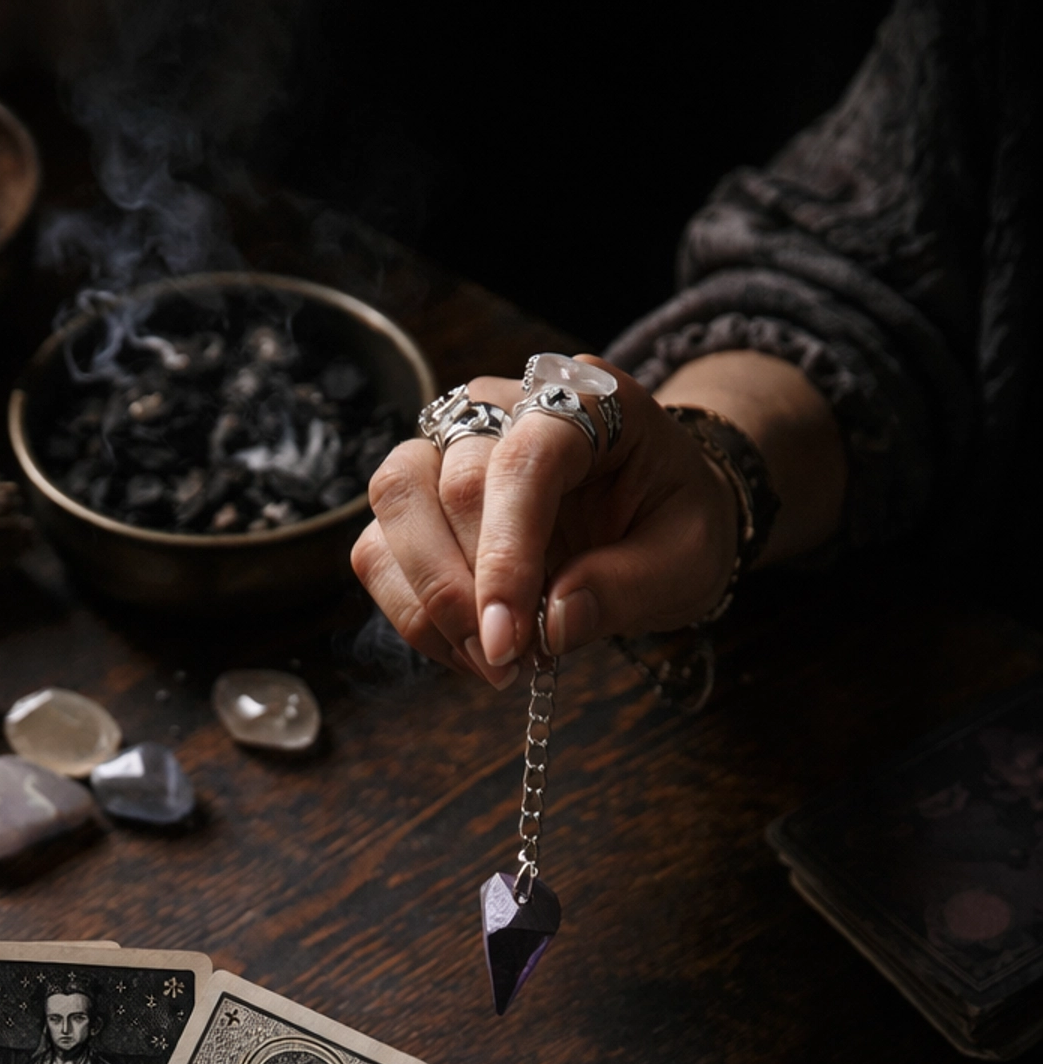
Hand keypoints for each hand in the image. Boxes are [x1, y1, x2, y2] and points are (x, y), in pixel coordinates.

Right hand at [353, 360, 738, 684]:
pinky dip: (411, 610)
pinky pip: (379, 546)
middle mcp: (505, 405)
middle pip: (446, 481)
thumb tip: (551, 626)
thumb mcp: (685, 560)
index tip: (508, 641)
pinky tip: (465, 649)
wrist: (656, 512)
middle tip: (507, 663)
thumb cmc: (673, 523)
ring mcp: (450, 442)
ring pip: (395, 499)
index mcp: (588, 400)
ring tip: (487, 660)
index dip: (506, 555)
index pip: (523, 463)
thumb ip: (627, 587)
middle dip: (466, 591)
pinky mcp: (418, 494)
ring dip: (428, 599)